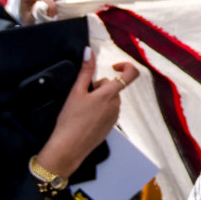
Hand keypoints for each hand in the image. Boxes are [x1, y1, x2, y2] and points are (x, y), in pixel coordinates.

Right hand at [36, 50, 139, 178]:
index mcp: (110, 94)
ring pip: (110, 99)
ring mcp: (115, 116)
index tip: (114, 66)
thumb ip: (85, 70)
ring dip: (98, 98)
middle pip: (113, 87)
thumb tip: (89, 52)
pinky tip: (84, 117)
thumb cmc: (70, 121)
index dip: (126, 66)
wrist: (69, 148)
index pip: (132, 74)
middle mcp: (116, 105)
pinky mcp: (110, 125)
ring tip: (81, 108)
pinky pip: (108, 110)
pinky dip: (98, 109)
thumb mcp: (76, 92)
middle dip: (99, 86)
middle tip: (82, 95)